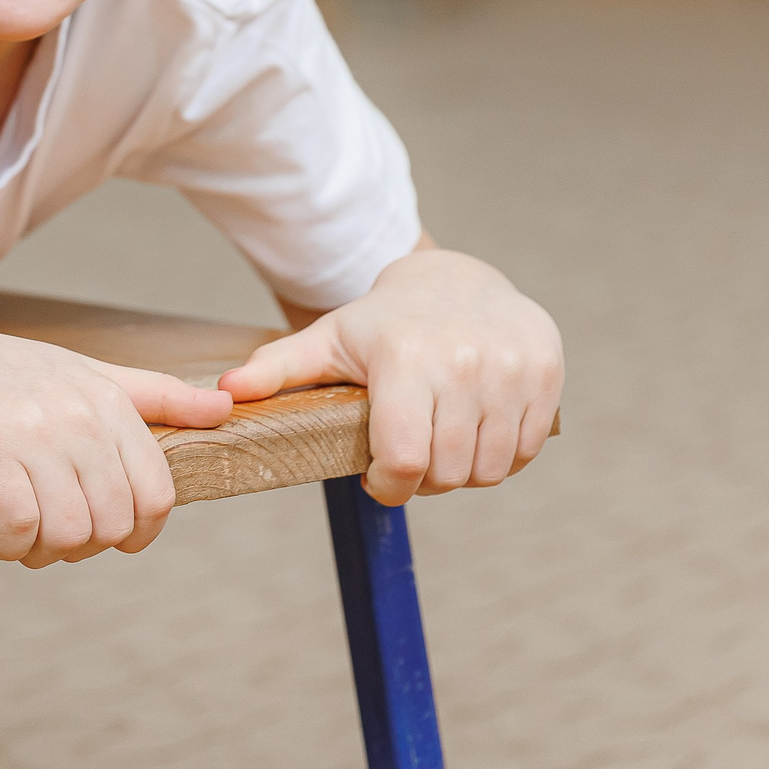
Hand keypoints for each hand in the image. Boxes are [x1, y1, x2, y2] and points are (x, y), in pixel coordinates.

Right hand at [0, 317, 232, 566]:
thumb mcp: (76, 376)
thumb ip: (151, 396)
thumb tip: (225, 408)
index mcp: (104, 397)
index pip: (156, 496)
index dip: (132, 534)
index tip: (97, 535)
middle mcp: (71, 409)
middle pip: (112, 525)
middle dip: (79, 548)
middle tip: (41, 537)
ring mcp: (24, 427)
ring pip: (67, 532)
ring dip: (38, 553)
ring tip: (12, 536)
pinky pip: (18, 527)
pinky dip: (5, 547)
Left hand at [217, 250, 561, 506]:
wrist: (459, 280)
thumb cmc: (382, 323)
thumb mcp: (328, 340)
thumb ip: (276, 369)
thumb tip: (222, 395)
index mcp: (403, 359)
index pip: (402, 460)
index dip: (389, 487)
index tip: (379, 481)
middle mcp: (461, 362)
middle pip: (447, 473)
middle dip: (424, 481)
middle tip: (409, 461)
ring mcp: (509, 369)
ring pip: (489, 469)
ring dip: (463, 472)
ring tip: (440, 445)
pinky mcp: (545, 374)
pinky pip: (524, 451)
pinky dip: (501, 457)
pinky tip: (475, 433)